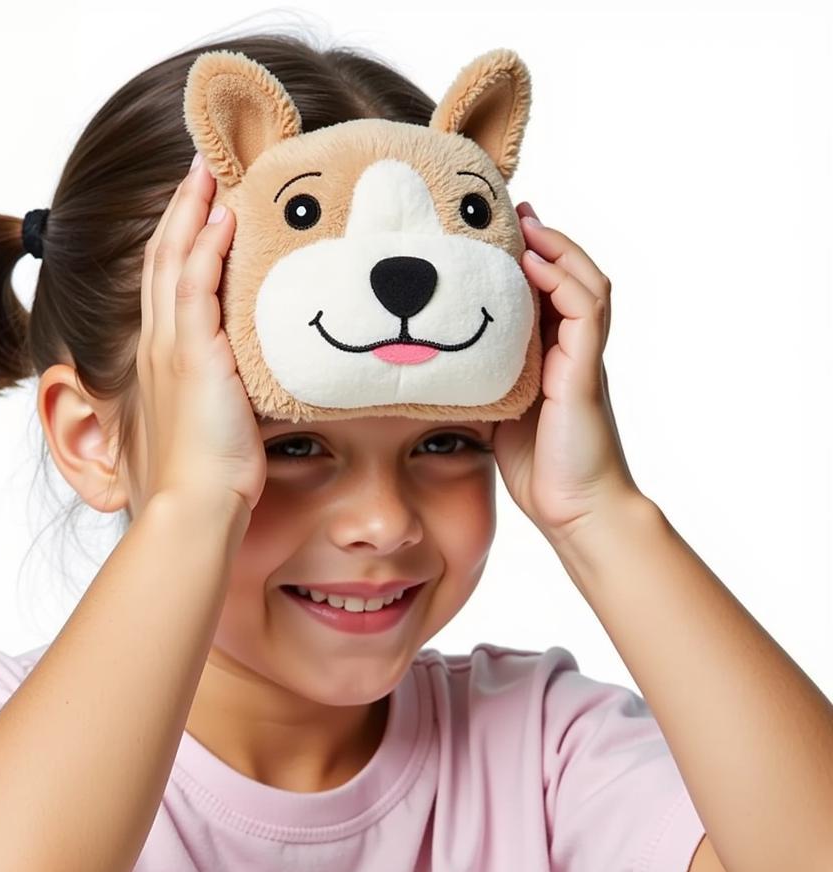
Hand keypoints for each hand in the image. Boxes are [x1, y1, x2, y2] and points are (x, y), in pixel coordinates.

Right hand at [136, 153, 265, 513]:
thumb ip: (229, 392)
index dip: (181, 241)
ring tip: (210, 171)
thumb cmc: (206, 476)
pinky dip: (206, 247)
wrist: (195, 504)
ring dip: (192, 211)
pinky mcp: (193, 356)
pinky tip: (224, 215)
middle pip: (165, 258)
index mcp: (164, 359)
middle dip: (183, 210)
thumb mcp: (217, 422)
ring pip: (174, 260)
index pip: (170, 284)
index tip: (199, 207)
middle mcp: (160, 345)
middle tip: (202, 168)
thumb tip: (258, 383)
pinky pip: (194, 286)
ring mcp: (172, 347)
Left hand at [492, 202, 640, 543]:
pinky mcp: (586, 374)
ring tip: (528, 223)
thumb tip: (436, 365)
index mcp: (554, 358)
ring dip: (558, 250)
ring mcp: (583, 361)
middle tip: (515, 208)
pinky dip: (562, 283)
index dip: (530, 259)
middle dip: (546, 240)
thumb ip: (483, 383)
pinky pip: (585, 314)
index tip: (501, 231)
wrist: (576, 511)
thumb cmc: (539, 468)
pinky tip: (534, 265)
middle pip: (571, 278)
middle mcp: (573, 352)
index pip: (548, 294)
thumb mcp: (498, 413)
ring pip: (586, 286)